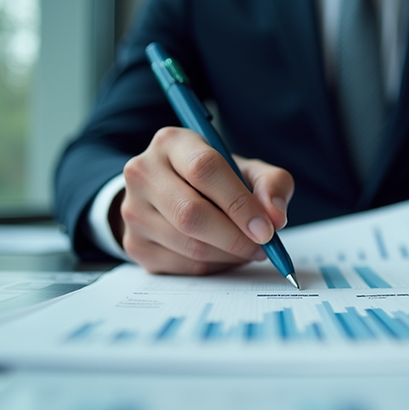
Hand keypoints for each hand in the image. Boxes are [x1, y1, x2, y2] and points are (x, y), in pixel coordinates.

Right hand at [114, 127, 293, 274]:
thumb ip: (271, 184)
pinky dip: (213, 266)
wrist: (169, 191)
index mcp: (171, 142)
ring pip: (188, 245)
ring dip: (228, 255)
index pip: (204, 169)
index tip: (266, 229)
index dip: (240, 202)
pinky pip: (182, 265)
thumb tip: (275, 218)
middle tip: (262, 247)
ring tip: (247, 249)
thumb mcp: (246, 169)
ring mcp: (133, 210)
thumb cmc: (214, 179)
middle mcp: (143, 172)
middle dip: (235, 237)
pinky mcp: (134, 244)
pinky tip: (224, 255)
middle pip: (191, 213)